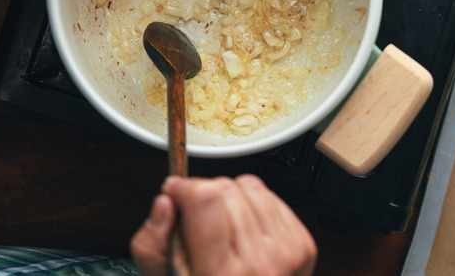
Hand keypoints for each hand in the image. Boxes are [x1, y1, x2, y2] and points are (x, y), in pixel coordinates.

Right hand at [131, 174, 316, 275]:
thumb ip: (152, 243)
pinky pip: (271, 197)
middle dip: (203, 193)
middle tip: (194, 218)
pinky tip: (242, 228)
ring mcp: (286, 251)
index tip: (174, 194)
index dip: (183, 188)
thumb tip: (165, 202)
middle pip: (225, 189)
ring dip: (229, 197)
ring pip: (250, 187)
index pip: (206, 199)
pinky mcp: (302, 243)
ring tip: (220, 225)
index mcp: (222, 274)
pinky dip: (252, 204)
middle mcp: (260, 262)